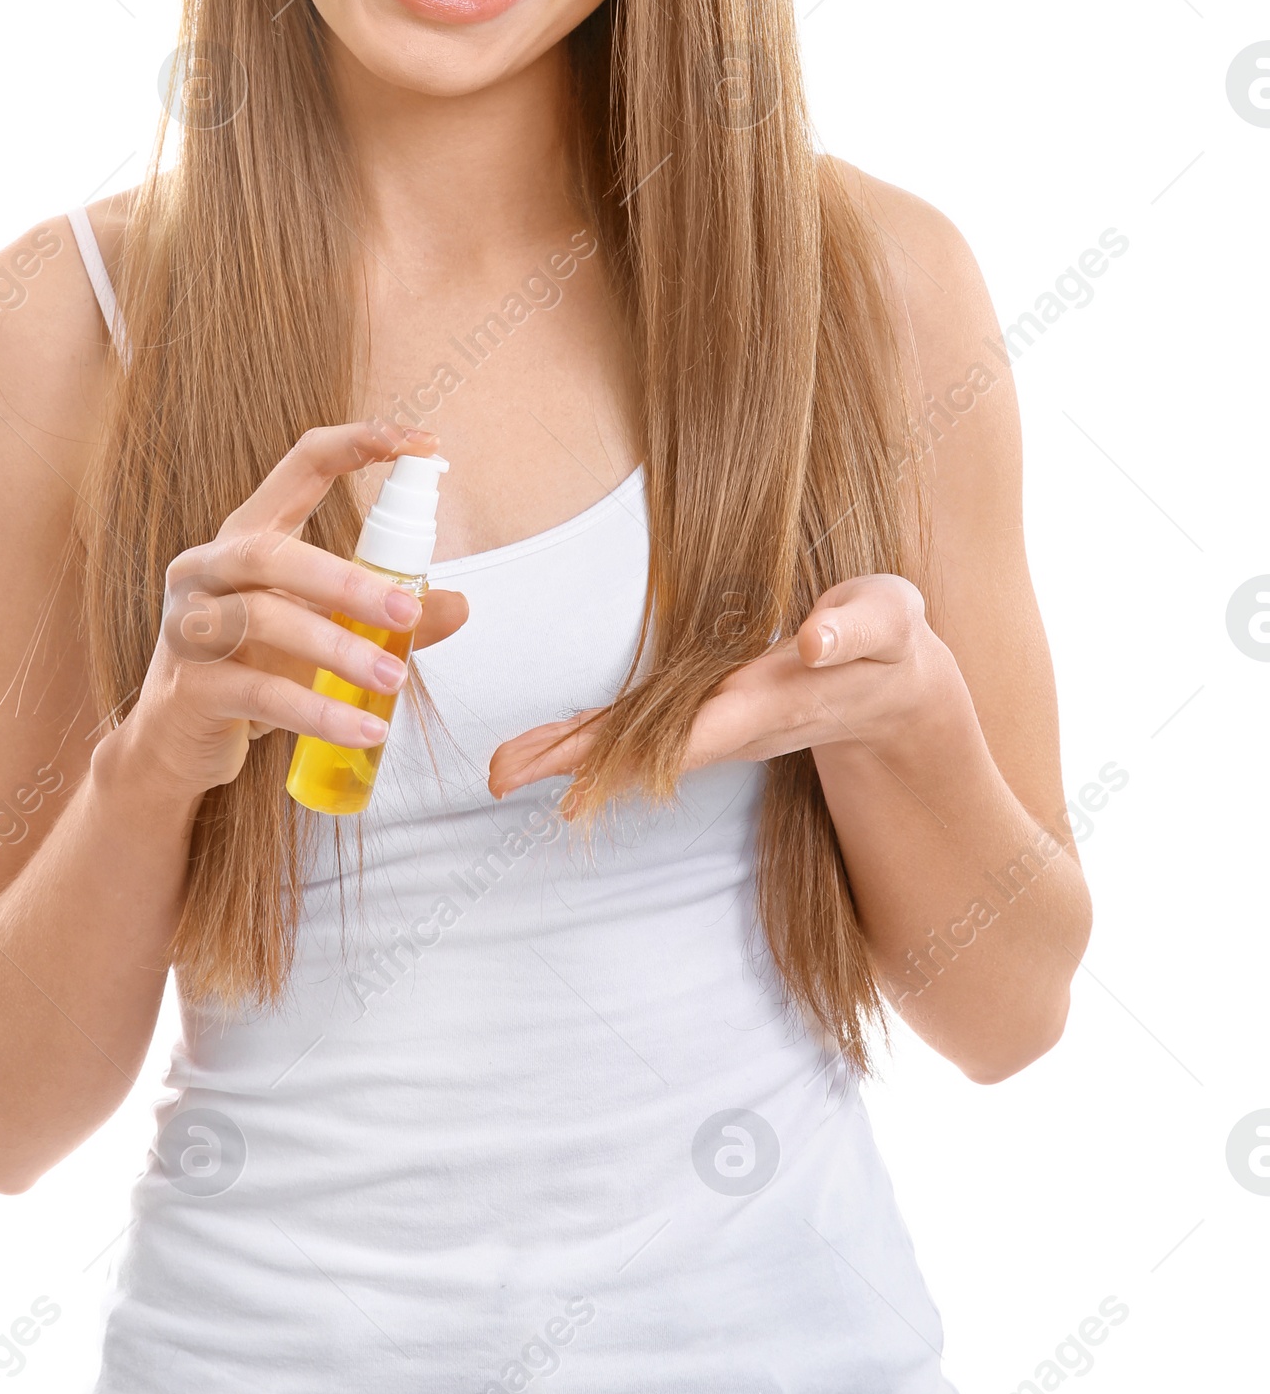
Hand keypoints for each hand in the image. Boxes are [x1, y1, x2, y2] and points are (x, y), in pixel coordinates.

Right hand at [102, 421, 469, 807]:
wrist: (178, 743)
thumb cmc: (255, 668)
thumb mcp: (322, 632)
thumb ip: (383, 616)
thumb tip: (458, 606)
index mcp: (248, 534)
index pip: (301, 464)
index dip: (359, 443)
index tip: (422, 442)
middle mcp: (208, 566)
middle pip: (270, 552)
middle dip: (346, 581)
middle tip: (407, 611)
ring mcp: (188, 624)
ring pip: (262, 620)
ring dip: (337, 650)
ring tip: (395, 680)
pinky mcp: (188, 686)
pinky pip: (259, 693)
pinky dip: (318, 712)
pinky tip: (365, 730)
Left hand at [487, 573, 969, 807]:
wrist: (892, 694)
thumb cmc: (888, 643)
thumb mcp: (891, 619)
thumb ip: (857, 628)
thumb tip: (813, 641)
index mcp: (771, 699)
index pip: (698, 728)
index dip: (641, 748)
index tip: (586, 773)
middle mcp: (731, 724)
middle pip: (644, 747)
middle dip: (576, 761)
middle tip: (503, 774)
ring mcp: (713, 726)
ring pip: (632, 745)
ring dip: (567, 755)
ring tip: (501, 768)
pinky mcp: (704, 716)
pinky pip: (637, 731)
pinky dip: (587, 740)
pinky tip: (538, 751)